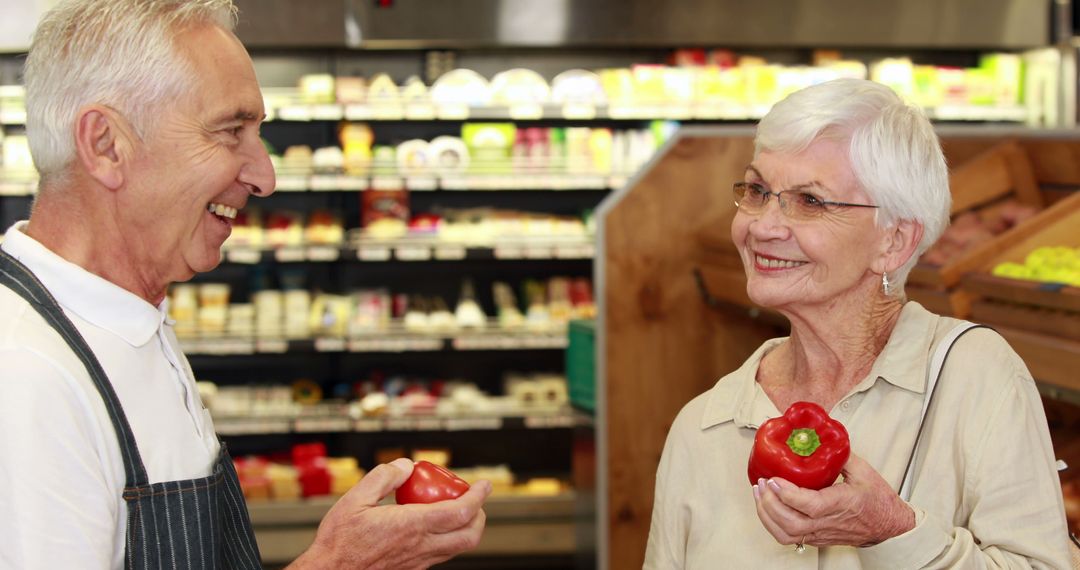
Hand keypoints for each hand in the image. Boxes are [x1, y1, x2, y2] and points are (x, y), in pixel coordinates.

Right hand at [290, 458, 491, 569]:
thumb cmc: (339, 541)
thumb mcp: (355, 498)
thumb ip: (384, 477)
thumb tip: (407, 466)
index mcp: (411, 526)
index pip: (460, 512)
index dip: (478, 497)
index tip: (484, 485)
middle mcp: (420, 547)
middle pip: (469, 536)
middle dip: (480, 516)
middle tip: (474, 499)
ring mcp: (418, 561)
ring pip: (457, 549)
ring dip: (466, 528)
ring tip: (457, 510)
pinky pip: (441, 555)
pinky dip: (449, 539)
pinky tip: (433, 526)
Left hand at [751, 453, 914, 547]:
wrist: (889, 527)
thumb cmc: (878, 501)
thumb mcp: (863, 471)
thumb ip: (840, 454)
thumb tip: (819, 438)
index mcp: (842, 505)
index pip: (810, 505)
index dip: (788, 494)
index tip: (773, 479)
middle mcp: (828, 523)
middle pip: (791, 523)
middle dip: (770, 503)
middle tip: (761, 483)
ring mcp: (820, 534)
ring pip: (786, 534)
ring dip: (766, 514)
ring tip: (759, 493)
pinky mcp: (815, 539)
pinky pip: (788, 537)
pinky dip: (771, 523)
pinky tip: (766, 507)